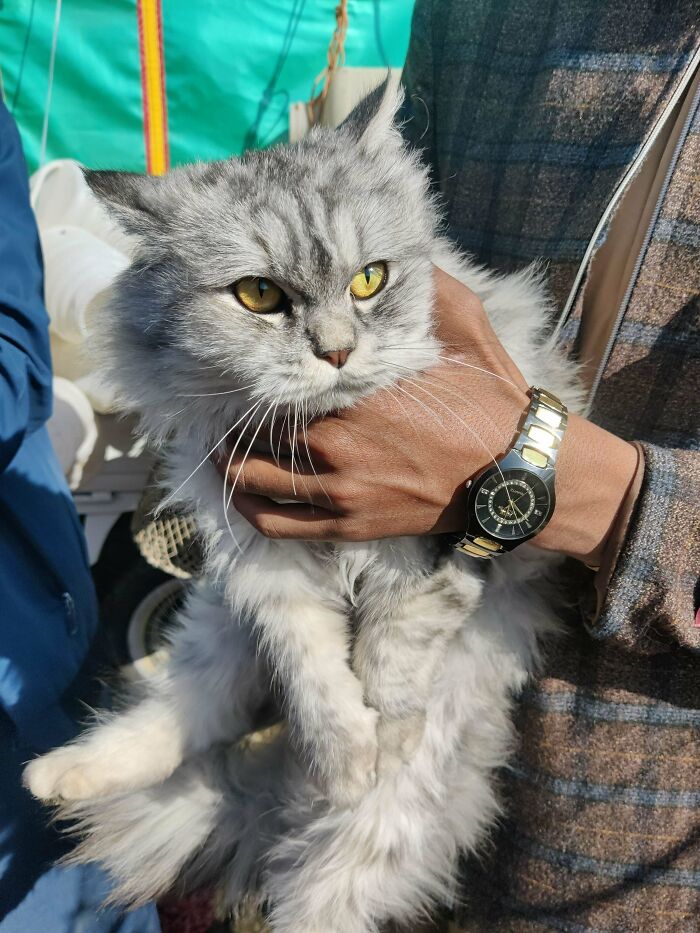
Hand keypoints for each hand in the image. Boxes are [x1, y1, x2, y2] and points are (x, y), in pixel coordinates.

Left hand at [215, 268, 638, 565]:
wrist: (518, 474)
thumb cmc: (489, 403)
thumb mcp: (465, 331)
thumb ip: (429, 289)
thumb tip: (411, 252)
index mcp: (358, 392)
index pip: (280, 382)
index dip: (253, 375)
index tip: (241, 368)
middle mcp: (338, 443)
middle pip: (253, 432)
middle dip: (231, 420)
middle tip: (222, 409)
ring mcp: (340, 490)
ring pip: (252, 481)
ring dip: (228, 464)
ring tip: (222, 450)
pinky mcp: (348, 525)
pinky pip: (276, 524)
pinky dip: (248, 509)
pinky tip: (243, 494)